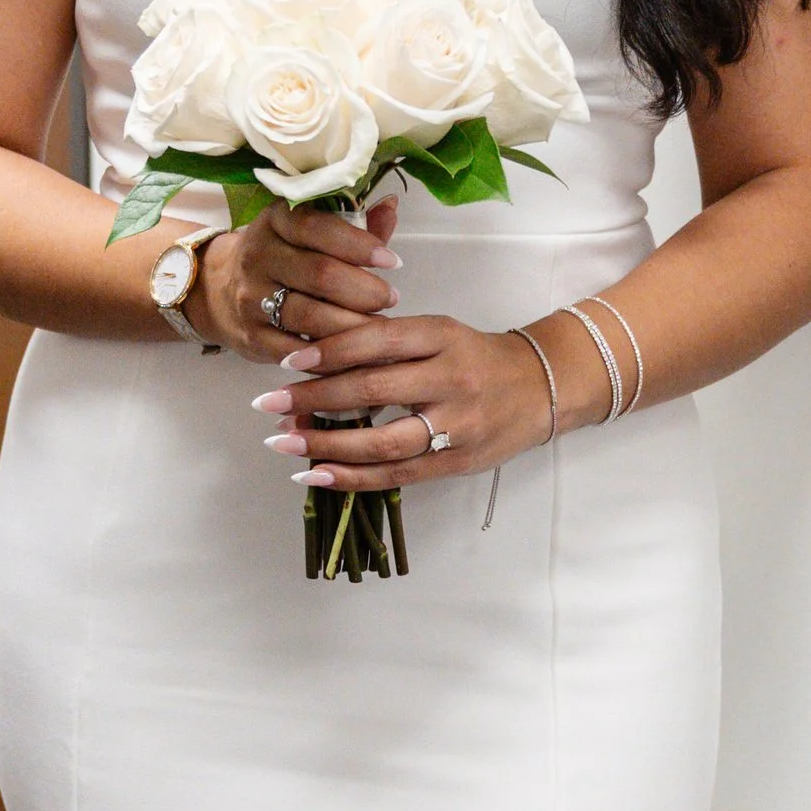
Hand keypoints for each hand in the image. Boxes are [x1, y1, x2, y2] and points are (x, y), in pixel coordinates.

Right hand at [192, 193, 399, 359]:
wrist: (222, 292)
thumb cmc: (285, 258)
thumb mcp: (311, 233)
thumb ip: (354, 224)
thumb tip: (391, 205)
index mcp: (276, 220)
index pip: (317, 227)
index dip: (359, 245)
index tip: (391, 261)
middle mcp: (258, 255)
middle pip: (319, 274)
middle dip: (364, 290)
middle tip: (390, 298)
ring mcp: (251, 298)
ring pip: (310, 316)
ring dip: (353, 325)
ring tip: (379, 326)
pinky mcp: (252, 336)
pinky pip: (298, 350)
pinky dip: (332, 354)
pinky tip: (354, 352)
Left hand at [251, 310, 557, 492]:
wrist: (541, 386)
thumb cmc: (476, 358)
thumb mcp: (439, 334)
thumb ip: (388, 344)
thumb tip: (317, 362)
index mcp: (442, 336)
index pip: (376, 342)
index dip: (328, 352)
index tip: (288, 364)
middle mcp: (451, 378)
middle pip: (372, 391)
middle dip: (314, 399)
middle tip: (269, 405)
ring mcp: (457, 425)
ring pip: (382, 441)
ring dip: (326, 445)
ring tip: (285, 444)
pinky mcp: (458, 461)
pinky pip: (398, 474)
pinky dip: (352, 477)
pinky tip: (317, 473)